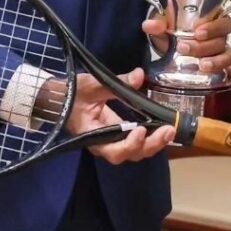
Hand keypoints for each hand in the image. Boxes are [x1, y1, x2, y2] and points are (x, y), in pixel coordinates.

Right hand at [53, 69, 175, 163]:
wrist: (60, 98)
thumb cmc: (72, 94)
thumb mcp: (91, 86)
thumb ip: (116, 83)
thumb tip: (139, 75)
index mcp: (93, 136)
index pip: (114, 150)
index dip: (130, 145)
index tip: (140, 130)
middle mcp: (104, 144)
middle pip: (129, 154)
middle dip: (150, 145)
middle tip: (167, 130)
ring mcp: (112, 141)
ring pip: (135, 152)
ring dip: (154, 143)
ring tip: (169, 130)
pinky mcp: (119, 135)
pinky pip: (136, 143)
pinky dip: (150, 138)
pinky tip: (163, 129)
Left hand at [141, 13, 230, 88]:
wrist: (169, 45)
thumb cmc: (172, 30)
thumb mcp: (164, 24)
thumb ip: (158, 23)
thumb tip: (150, 25)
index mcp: (211, 21)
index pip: (222, 21)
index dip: (213, 27)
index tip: (197, 32)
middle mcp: (220, 37)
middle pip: (222, 40)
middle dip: (204, 46)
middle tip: (185, 49)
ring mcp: (221, 53)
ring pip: (228, 56)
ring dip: (216, 62)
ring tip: (202, 66)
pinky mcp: (222, 68)